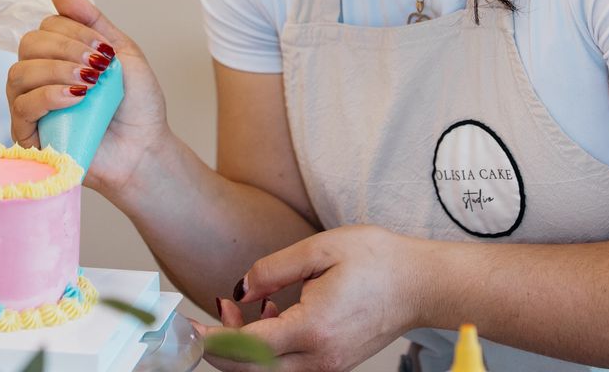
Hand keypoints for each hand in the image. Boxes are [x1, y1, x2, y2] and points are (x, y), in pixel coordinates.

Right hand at [8, 0, 169, 196]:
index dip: (74, 31)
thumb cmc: (135, 105)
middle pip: (29, 44)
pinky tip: (75, 98)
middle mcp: (39, 77)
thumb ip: (90, 18)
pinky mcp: (29, 135)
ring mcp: (31, 106)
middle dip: (65, 49)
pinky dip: (48, 96)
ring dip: (56, 70)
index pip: (46, 26)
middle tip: (97, 66)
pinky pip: (22, 106)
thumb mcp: (120, 51)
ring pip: (19, 72)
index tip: (104, 49)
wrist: (145, 149)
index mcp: (59, 56)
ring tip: (88, 82)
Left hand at [204, 226, 425, 371]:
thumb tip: (241, 289)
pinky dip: (267, 347)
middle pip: (251, 370)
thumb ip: (273, 268)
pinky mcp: (332, 364)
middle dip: (222, 344)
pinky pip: (287, 366)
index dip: (211, 338)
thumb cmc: (379, 261)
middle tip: (216, 308)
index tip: (187, 329)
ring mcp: (327, 366)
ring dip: (244, 346)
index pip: (247, 346)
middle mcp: (319, 358)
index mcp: (314, 329)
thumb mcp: (321, 249)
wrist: (421, 283)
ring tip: (244, 306)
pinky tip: (271, 313)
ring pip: (268, 371)